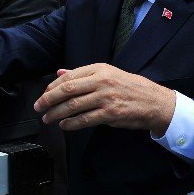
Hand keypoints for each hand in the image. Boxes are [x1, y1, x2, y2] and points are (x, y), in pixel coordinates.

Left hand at [34, 63, 175, 131]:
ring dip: (56, 114)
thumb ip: (83, 74)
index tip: (43, 95)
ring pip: (73, 106)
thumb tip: (60, 72)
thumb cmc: (131, 88)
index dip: (52, 87)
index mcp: (99, 69)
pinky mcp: (110, 113)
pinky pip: (84, 119)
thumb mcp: (108, 74)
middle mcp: (101, 81)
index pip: (68, 76)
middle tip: (38, 107)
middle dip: (48, 100)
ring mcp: (106, 97)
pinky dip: (71, 124)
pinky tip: (64, 125)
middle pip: (67, 90)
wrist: (155, 102)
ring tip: (48, 118)